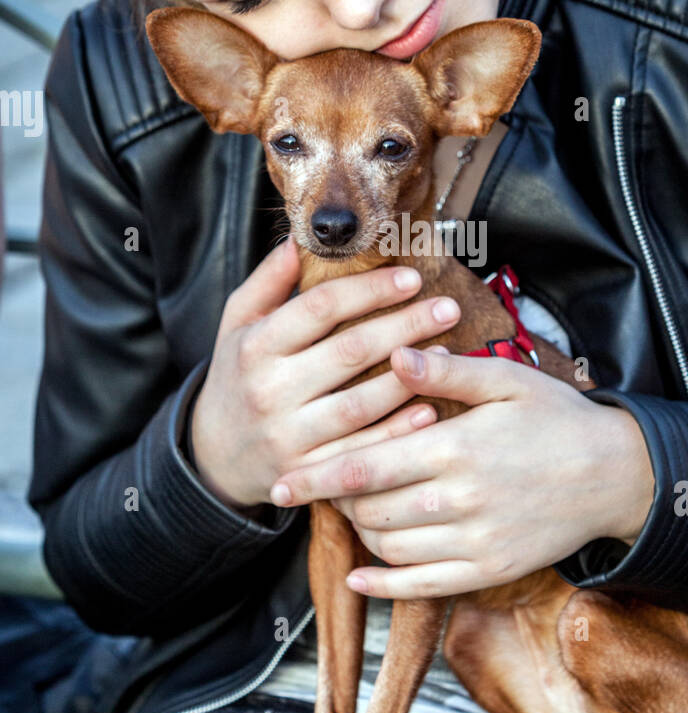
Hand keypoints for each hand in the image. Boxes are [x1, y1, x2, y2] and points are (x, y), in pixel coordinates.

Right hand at [188, 237, 457, 508]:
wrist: (215, 455)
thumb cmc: (238, 376)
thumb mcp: (237, 323)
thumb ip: (268, 281)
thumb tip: (300, 239)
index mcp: (256, 345)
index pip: (320, 308)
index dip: (370, 289)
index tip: (412, 277)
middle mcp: (269, 390)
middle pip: (348, 352)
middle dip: (404, 326)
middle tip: (447, 308)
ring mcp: (288, 435)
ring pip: (359, 404)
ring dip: (408, 377)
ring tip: (445, 352)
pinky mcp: (306, 473)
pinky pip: (359, 453)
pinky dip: (396, 433)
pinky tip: (429, 409)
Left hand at [268, 346, 655, 597]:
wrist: (616, 474)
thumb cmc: (558, 418)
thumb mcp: (508, 380)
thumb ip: (447, 371)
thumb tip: (392, 354)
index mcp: (457, 447)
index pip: (366, 467)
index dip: (317, 477)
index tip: (282, 481)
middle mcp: (460, 501)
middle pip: (370, 510)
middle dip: (335, 502)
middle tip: (320, 486)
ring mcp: (475, 541)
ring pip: (390, 548)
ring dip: (360, 533)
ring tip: (351, 511)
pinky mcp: (489, 570)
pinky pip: (423, 587)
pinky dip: (383, 584)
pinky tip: (358, 575)